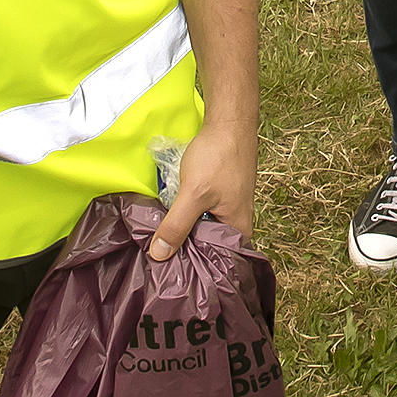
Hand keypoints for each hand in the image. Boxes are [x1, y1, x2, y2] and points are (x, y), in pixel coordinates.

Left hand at [151, 104, 258, 261]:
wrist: (229, 121)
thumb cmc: (218, 157)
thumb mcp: (193, 194)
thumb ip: (176, 226)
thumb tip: (159, 255)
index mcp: (238, 231)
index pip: (214, 263)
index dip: (192, 269)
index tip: (167, 275)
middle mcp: (236, 224)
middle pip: (206, 247)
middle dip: (184, 251)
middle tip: (157, 259)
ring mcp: (228, 209)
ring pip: (201, 229)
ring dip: (183, 231)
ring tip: (159, 242)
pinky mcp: (219, 196)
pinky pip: (201, 215)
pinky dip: (186, 216)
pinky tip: (169, 217)